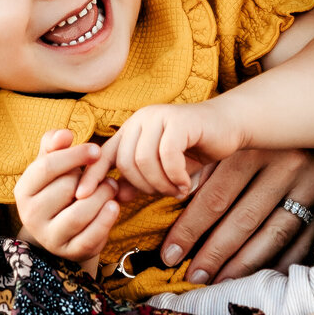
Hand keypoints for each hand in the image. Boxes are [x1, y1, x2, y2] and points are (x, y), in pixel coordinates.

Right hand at [14, 130, 120, 262]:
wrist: (65, 232)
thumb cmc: (60, 190)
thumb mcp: (53, 166)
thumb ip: (54, 146)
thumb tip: (64, 134)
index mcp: (24, 190)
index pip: (47, 167)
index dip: (74, 155)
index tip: (96, 150)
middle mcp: (30, 215)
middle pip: (66, 188)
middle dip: (91, 179)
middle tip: (106, 177)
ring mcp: (48, 237)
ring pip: (79, 213)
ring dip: (102, 197)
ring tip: (111, 189)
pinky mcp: (69, 252)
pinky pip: (90, 237)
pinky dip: (105, 220)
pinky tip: (114, 207)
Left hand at [78, 102, 235, 199]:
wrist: (230, 125)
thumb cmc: (196, 148)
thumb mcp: (164, 169)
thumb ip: (141, 179)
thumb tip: (117, 195)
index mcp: (132, 129)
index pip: (104, 154)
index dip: (92, 176)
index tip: (82, 197)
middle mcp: (141, 119)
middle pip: (125, 162)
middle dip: (144, 186)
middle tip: (166, 193)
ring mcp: (159, 117)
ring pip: (144, 161)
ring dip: (161, 183)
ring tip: (177, 189)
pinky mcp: (179, 121)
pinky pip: (167, 156)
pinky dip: (175, 175)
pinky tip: (186, 183)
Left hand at [157, 146, 313, 284]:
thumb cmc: (262, 137)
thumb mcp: (235, 143)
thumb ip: (207, 170)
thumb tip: (172, 208)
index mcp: (254, 148)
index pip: (216, 197)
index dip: (190, 229)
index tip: (170, 254)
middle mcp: (285, 165)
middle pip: (243, 219)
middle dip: (214, 252)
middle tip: (192, 277)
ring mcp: (311, 185)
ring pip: (272, 234)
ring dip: (242, 264)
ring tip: (218, 283)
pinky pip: (301, 242)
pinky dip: (278, 263)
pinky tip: (257, 279)